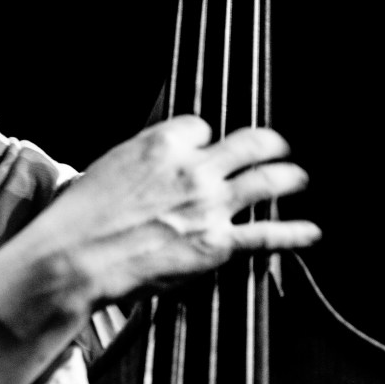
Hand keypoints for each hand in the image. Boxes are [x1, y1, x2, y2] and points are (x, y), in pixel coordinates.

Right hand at [0, 115, 318, 337]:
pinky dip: (293, 233)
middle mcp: (192, 167)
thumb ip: (144, 163)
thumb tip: (159, 167)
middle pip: (248, 142)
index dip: (204, 139)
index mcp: (161, 143)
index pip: (201, 127)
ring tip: (298, 177)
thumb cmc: (81, 216)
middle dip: (268, 143)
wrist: (75, 257)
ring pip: (266, 180)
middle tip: (276, 146)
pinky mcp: (216, 243)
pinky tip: (309, 231)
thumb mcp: (108, 168)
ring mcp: (209, 204)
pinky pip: (266, 234)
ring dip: (289, 177)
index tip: (204, 148)